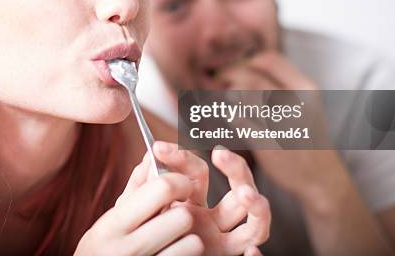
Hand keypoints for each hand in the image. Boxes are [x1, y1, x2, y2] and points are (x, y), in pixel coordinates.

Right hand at [75, 154, 202, 255]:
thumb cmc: (103, 251)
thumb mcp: (111, 220)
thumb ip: (135, 188)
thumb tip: (152, 154)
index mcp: (112, 225)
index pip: (161, 189)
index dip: (178, 180)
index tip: (181, 183)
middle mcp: (127, 249)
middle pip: (182, 216)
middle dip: (183, 212)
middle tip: (177, 213)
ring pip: (193, 242)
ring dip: (189, 238)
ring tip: (173, 239)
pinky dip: (188, 254)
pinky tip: (174, 253)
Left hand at [143, 142, 270, 254]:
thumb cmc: (142, 237)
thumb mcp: (137, 209)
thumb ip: (143, 184)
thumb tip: (150, 153)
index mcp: (193, 201)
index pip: (198, 172)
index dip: (183, 157)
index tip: (159, 148)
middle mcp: (213, 219)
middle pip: (237, 190)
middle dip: (235, 169)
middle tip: (220, 153)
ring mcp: (221, 240)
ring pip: (254, 223)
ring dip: (257, 207)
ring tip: (246, 194)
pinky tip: (252, 251)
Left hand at [217, 51, 347, 204]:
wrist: (321, 178)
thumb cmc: (306, 137)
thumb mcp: (305, 103)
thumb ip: (280, 84)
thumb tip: (245, 67)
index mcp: (305, 88)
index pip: (269, 59)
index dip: (247, 62)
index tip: (238, 69)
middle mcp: (295, 102)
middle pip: (252, 75)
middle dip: (231, 76)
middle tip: (222, 82)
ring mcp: (281, 123)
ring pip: (243, 94)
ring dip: (228, 94)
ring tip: (228, 100)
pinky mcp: (267, 143)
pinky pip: (239, 120)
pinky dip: (230, 114)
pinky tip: (229, 116)